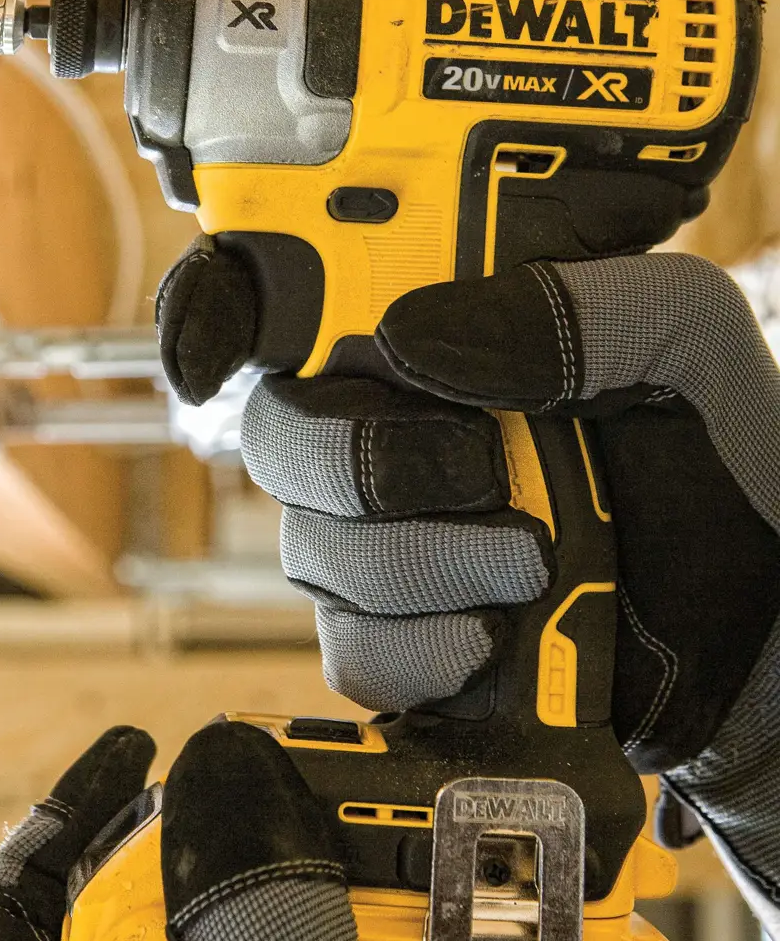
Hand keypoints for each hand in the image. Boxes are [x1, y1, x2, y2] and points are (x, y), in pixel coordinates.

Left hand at [0, 721, 590, 940]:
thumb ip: (247, 908)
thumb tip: (221, 757)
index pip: (9, 937)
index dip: (51, 829)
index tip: (137, 748)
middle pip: (143, 913)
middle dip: (221, 833)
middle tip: (296, 779)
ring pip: (250, 930)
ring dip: (315, 868)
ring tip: (383, 833)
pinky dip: (377, 921)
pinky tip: (431, 909)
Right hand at [184, 247, 778, 926]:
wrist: (759, 634)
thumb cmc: (723, 465)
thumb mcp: (684, 339)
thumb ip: (572, 306)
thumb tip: (417, 335)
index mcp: (440, 330)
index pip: (287, 293)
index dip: (220, 304)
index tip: (216, 345)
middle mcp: (395, 425)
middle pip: (277, 429)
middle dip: (364, 459)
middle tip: (477, 469)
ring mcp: (390, 537)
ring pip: (312, 545)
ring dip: (423, 559)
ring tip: (533, 561)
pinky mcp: (403, 639)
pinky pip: (350, 646)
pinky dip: (422, 647)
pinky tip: (493, 638)